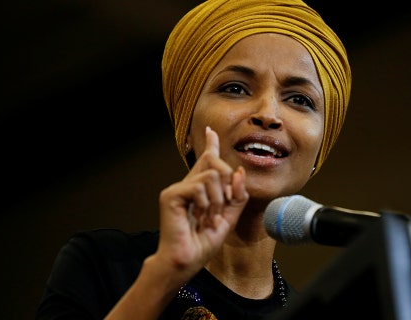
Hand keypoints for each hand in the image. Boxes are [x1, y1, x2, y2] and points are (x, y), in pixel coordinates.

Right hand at [157, 126, 248, 277]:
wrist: (185, 262)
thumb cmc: (201, 244)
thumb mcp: (228, 219)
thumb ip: (236, 196)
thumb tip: (239, 172)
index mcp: (200, 190)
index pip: (206, 161)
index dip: (210, 145)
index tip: (211, 132)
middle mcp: (187, 185)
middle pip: (214, 161)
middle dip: (227, 182)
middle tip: (221, 209)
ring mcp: (177, 189)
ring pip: (212, 174)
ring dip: (218, 200)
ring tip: (208, 218)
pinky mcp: (171, 195)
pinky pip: (200, 186)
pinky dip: (206, 203)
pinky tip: (198, 217)